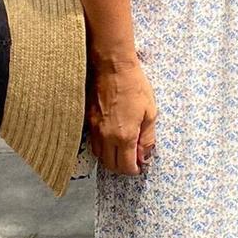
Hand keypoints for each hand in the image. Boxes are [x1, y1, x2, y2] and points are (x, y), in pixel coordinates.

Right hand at [87, 54, 157, 175]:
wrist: (112, 67)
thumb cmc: (134, 86)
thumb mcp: (150, 112)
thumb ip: (147, 138)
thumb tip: (144, 156)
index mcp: (124, 136)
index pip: (125, 166)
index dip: (134, 170)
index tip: (139, 167)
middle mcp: (106, 136)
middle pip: (110, 165)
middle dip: (122, 167)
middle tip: (132, 161)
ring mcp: (94, 129)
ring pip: (99, 155)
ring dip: (110, 158)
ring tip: (121, 150)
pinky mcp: (87, 120)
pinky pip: (92, 141)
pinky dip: (101, 146)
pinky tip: (110, 138)